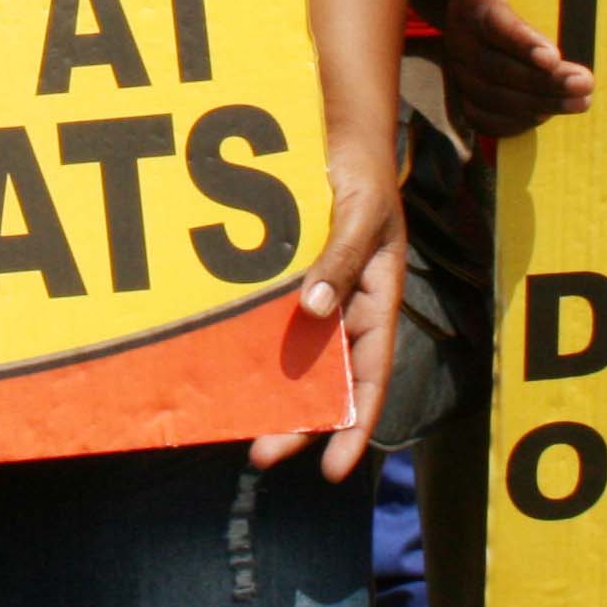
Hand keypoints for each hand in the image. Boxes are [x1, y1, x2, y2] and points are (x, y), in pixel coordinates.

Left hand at [249, 157, 402, 483]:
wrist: (340, 136)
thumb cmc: (363, 175)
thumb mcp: (361, 215)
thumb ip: (342, 260)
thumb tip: (314, 311)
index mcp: (379, 303)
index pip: (371, 378)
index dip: (356, 426)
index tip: (335, 470)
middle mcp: (348, 311)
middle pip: (330, 382)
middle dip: (302, 423)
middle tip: (263, 455)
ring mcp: (318, 299)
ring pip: (299, 361)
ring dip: (275, 395)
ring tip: (241, 427)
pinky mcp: (288, 282)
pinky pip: (272, 324)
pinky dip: (255, 351)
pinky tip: (227, 373)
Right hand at [434, 0, 591, 139]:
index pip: (495, 22)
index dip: (522, 42)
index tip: (554, 55)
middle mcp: (458, 34)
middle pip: (496, 67)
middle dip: (543, 81)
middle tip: (586, 82)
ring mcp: (458, 66)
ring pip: (492, 96)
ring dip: (539, 104)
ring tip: (581, 101)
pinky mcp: (462, 91)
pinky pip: (483, 117)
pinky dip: (516, 123)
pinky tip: (548, 116)